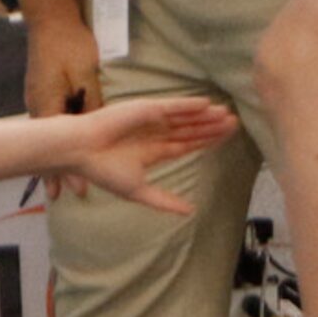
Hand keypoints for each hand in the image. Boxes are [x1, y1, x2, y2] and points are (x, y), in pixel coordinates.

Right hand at [24, 15, 101, 196]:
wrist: (50, 19)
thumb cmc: (67, 45)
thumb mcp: (82, 74)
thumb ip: (89, 101)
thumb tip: (98, 127)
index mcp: (47, 105)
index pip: (54, 146)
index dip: (61, 169)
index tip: (69, 190)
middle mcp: (39, 106)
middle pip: (48, 145)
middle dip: (55, 170)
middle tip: (64, 193)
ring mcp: (38, 99)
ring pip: (49, 134)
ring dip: (54, 156)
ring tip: (60, 179)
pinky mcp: (42, 92)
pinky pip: (51, 121)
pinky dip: (56, 137)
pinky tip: (63, 145)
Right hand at [61, 97, 236, 215]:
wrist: (81, 152)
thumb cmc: (103, 171)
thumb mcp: (139, 191)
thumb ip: (165, 201)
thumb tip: (190, 212)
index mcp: (152, 151)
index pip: (185, 145)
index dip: (205, 142)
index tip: (225, 138)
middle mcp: (153, 133)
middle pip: (189, 129)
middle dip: (211, 127)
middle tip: (235, 123)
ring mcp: (149, 119)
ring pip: (184, 117)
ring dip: (205, 115)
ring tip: (227, 113)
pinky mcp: (144, 109)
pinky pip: (172, 106)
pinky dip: (189, 105)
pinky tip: (207, 104)